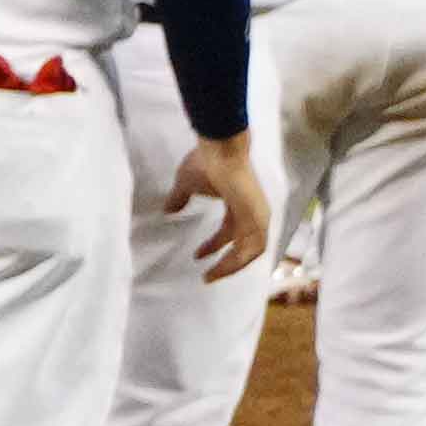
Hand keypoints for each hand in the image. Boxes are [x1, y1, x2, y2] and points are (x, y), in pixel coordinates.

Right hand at [162, 132, 272, 281]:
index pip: (230, 233)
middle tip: (209, 276)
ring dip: (233, 266)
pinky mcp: (257, 216)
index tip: (197, 256)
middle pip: (245, 247)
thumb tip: (167, 210)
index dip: (214, 247)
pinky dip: (240, 259)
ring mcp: (258, 214)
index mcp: (238, 205)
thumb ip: (179, 198)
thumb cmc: (206, 162)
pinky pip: (254, 246)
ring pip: (252, 250)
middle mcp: (253, 213)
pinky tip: (223, 266)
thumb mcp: (186, 185)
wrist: (220, 149)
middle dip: (227, 263)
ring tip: (213, 275)